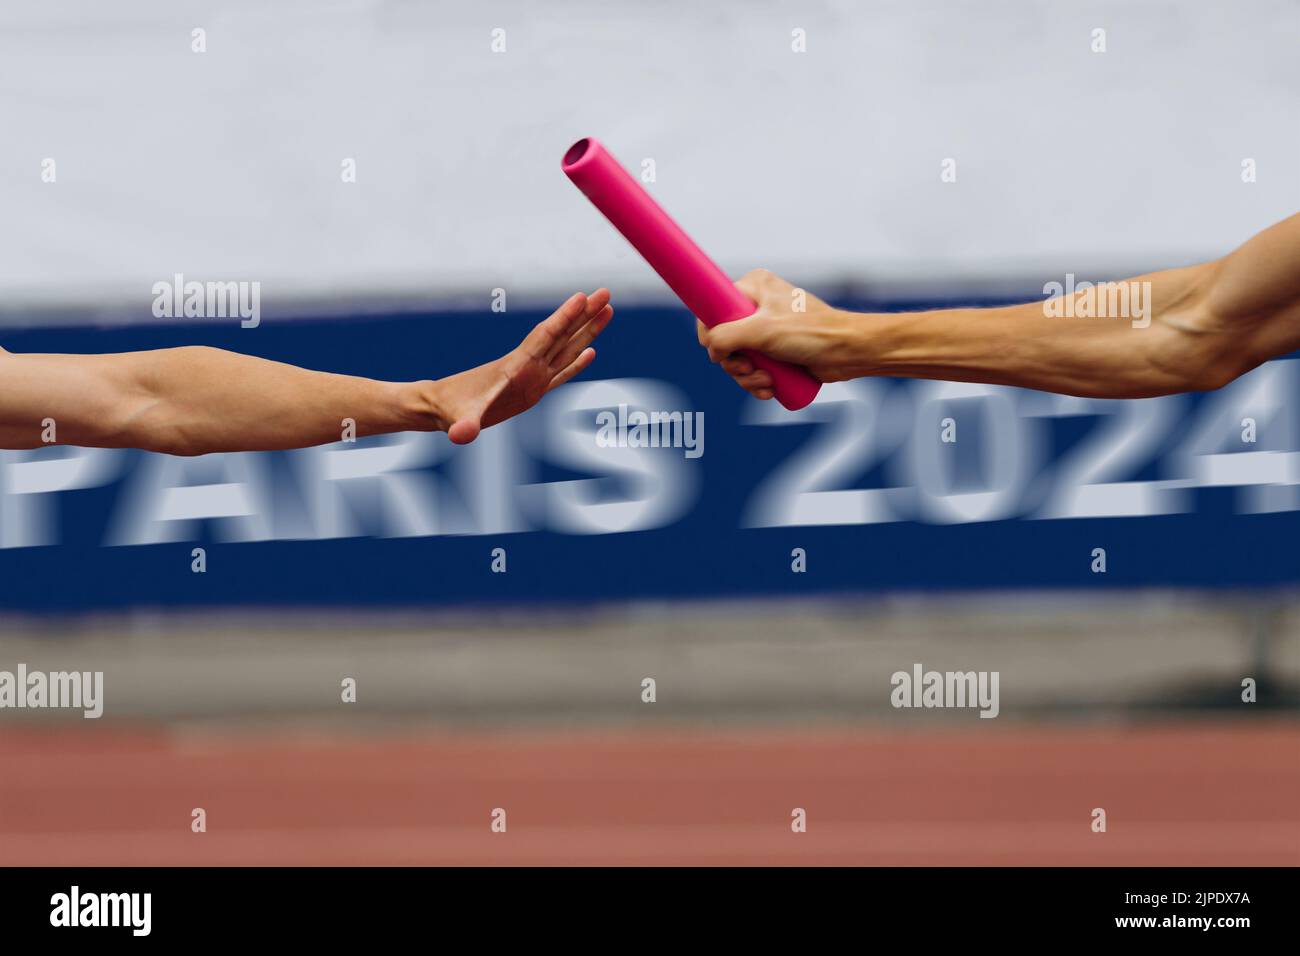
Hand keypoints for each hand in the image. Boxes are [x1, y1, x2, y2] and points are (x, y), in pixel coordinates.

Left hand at [432, 289, 612, 442]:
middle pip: (562, 336)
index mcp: (516, 368)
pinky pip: (561, 373)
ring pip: (566, 349)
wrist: (441, 407)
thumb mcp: (458, 419)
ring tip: (607, 310)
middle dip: (584, 315)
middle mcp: (528, 368)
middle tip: (606, 292)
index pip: (545, 338)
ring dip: (586, 331)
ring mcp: (531, 377)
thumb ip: (463, 426)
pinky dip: (577, 362)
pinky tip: (591, 352)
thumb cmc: (450, 411)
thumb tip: (461, 435)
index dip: (564, 318)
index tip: (582, 296)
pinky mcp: (531, 390)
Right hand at [696, 269, 848, 399]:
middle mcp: (757, 306)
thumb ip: (726, 336)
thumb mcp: (762, 331)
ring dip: (747, 377)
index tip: (720, 353)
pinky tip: (770, 388)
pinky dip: (757, 383)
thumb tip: (712, 350)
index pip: (713, 308)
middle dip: (735, 363)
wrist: (848, 352)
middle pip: (723, 339)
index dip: (711, 335)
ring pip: (738, 359)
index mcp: (753, 287)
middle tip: (750, 369)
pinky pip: (753, 369)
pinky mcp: (776, 351)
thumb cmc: (812, 333)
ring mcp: (766, 330)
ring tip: (767, 382)